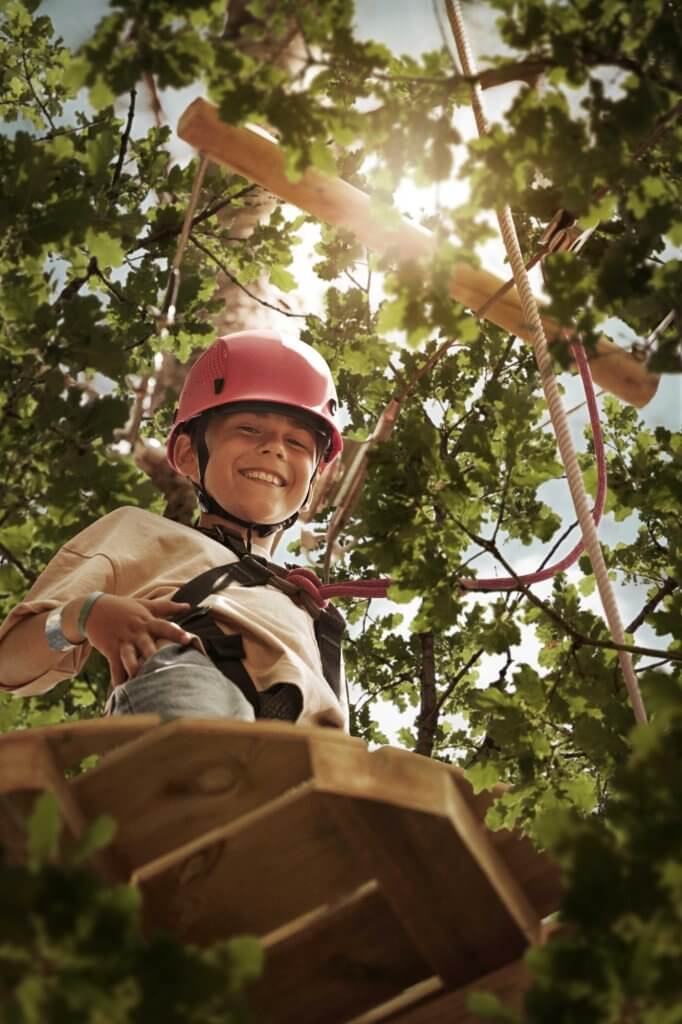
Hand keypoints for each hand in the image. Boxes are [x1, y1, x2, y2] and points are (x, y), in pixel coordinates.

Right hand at [78, 595, 193, 686]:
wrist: (92, 609)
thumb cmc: (123, 607)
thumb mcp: (144, 604)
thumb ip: (167, 607)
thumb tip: (189, 606)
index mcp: (147, 621)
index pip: (164, 626)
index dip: (176, 632)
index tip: (188, 639)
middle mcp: (136, 632)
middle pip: (148, 645)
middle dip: (156, 655)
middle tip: (169, 666)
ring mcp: (123, 642)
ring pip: (130, 657)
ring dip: (135, 669)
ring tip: (142, 682)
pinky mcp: (110, 650)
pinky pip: (115, 667)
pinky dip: (118, 679)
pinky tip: (122, 691)